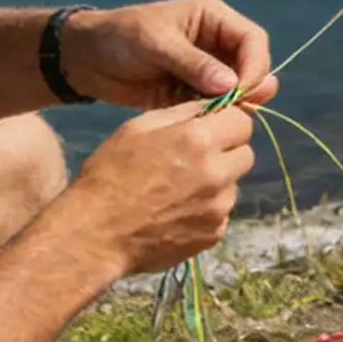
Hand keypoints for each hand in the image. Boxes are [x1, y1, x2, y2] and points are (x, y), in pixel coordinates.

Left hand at [60, 0, 277, 109]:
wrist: (86, 59)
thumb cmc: (119, 38)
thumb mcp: (155, 44)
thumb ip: (193, 63)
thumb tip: (231, 85)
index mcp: (212, 18)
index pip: (252, 40)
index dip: (254, 66)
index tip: (241, 92)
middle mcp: (215, 43)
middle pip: (251, 67)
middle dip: (247, 89)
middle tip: (238, 112)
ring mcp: (204, 70)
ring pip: (234, 91)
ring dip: (231, 106)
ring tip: (220, 120)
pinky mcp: (190, 93)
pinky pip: (212, 107)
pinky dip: (211, 117)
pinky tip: (202, 126)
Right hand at [63, 101, 256, 276]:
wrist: (97, 233)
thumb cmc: (110, 174)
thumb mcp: (138, 128)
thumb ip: (181, 114)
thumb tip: (211, 106)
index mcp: (199, 140)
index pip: (242, 120)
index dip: (226, 122)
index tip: (210, 128)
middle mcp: (217, 173)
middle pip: (245, 153)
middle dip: (226, 151)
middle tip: (193, 159)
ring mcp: (219, 208)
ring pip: (233, 185)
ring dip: (216, 182)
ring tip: (179, 189)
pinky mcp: (214, 234)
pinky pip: (221, 213)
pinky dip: (206, 210)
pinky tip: (176, 212)